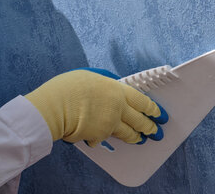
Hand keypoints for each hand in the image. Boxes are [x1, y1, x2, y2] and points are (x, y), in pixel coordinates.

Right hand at [25, 68, 167, 145]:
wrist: (55, 106)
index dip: (153, 109)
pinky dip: (104, 139)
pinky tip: (100, 139)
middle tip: (156, 132)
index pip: (142, 101)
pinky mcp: (100, 137)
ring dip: (136, 137)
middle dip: (150, 127)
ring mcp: (110, 123)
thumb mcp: (92, 76)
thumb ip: (106, 84)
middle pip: (140, 120)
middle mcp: (118, 107)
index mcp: (117, 90)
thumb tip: (113, 89)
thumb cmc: (68, 88)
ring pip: (128, 133)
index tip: (159, 114)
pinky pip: (105, 139)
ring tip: (140, 140)